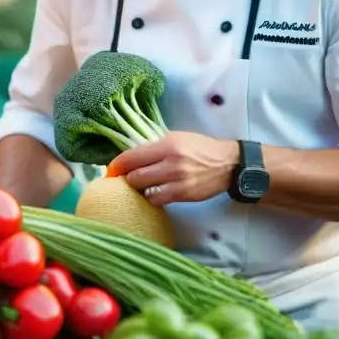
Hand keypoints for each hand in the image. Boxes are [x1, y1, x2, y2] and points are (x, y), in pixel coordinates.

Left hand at [107, 132, 238, 206]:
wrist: (228, 164)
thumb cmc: (201, 147)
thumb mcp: (177, 137)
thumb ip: (155, 146)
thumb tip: (132, 156)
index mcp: (167, 145)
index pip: (133, 156)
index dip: (117, 165)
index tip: (110, 170)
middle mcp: (171, 163)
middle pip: (135, 176)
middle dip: (127, 178)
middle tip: (125, 178)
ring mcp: (178, 181)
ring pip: (144, 191)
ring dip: (138, 190)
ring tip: (140, 187)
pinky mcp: (184, 195)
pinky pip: (158, 200)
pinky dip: (152, 198)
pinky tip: (153, 193)